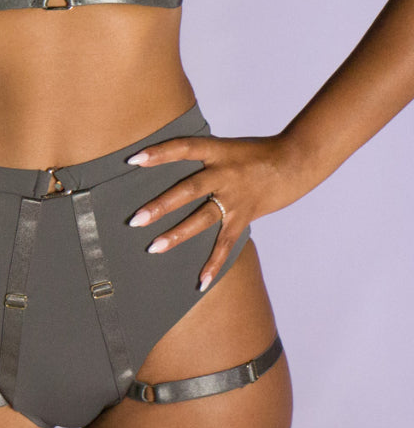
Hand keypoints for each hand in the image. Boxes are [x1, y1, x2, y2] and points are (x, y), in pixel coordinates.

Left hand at [126, 133, 300, 290]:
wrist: (294, 161)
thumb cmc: (255, 151)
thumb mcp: (225, 145)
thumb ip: (201, 155)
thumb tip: (168, 161)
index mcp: (217, 150)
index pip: (183, 148)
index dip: (159, 152)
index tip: (133, 160)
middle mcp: (224, 173)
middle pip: (188, 190)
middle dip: (160, 205)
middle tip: (135, 219)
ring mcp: (235, 197)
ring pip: (202, 218)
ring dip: (177, 234)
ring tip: (153, 247)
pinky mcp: (245, 216)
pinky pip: (226, 243)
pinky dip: (213, 263)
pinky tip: (199, 281)